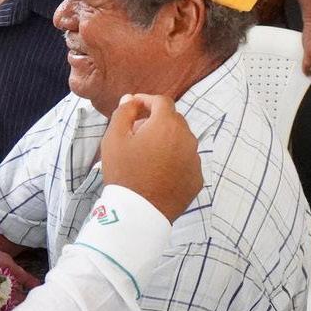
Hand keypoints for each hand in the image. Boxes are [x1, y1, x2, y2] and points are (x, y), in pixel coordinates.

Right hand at [99, 93, 203, 221]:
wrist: (139, 212)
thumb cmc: (124, 172)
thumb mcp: (114, 138)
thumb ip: (123, 112)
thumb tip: (131, 99)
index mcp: (167, 124)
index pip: (162, 101)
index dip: (147, 100)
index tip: (134, 107)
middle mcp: (187, 138)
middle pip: (174, 120)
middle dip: (156, 121)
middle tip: (137, 133)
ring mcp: (195, 160)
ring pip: (182, 141)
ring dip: (167, 141)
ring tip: (148, 155)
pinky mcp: (197, 178)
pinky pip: (186, 161)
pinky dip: (175, 160)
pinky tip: (159, 172)